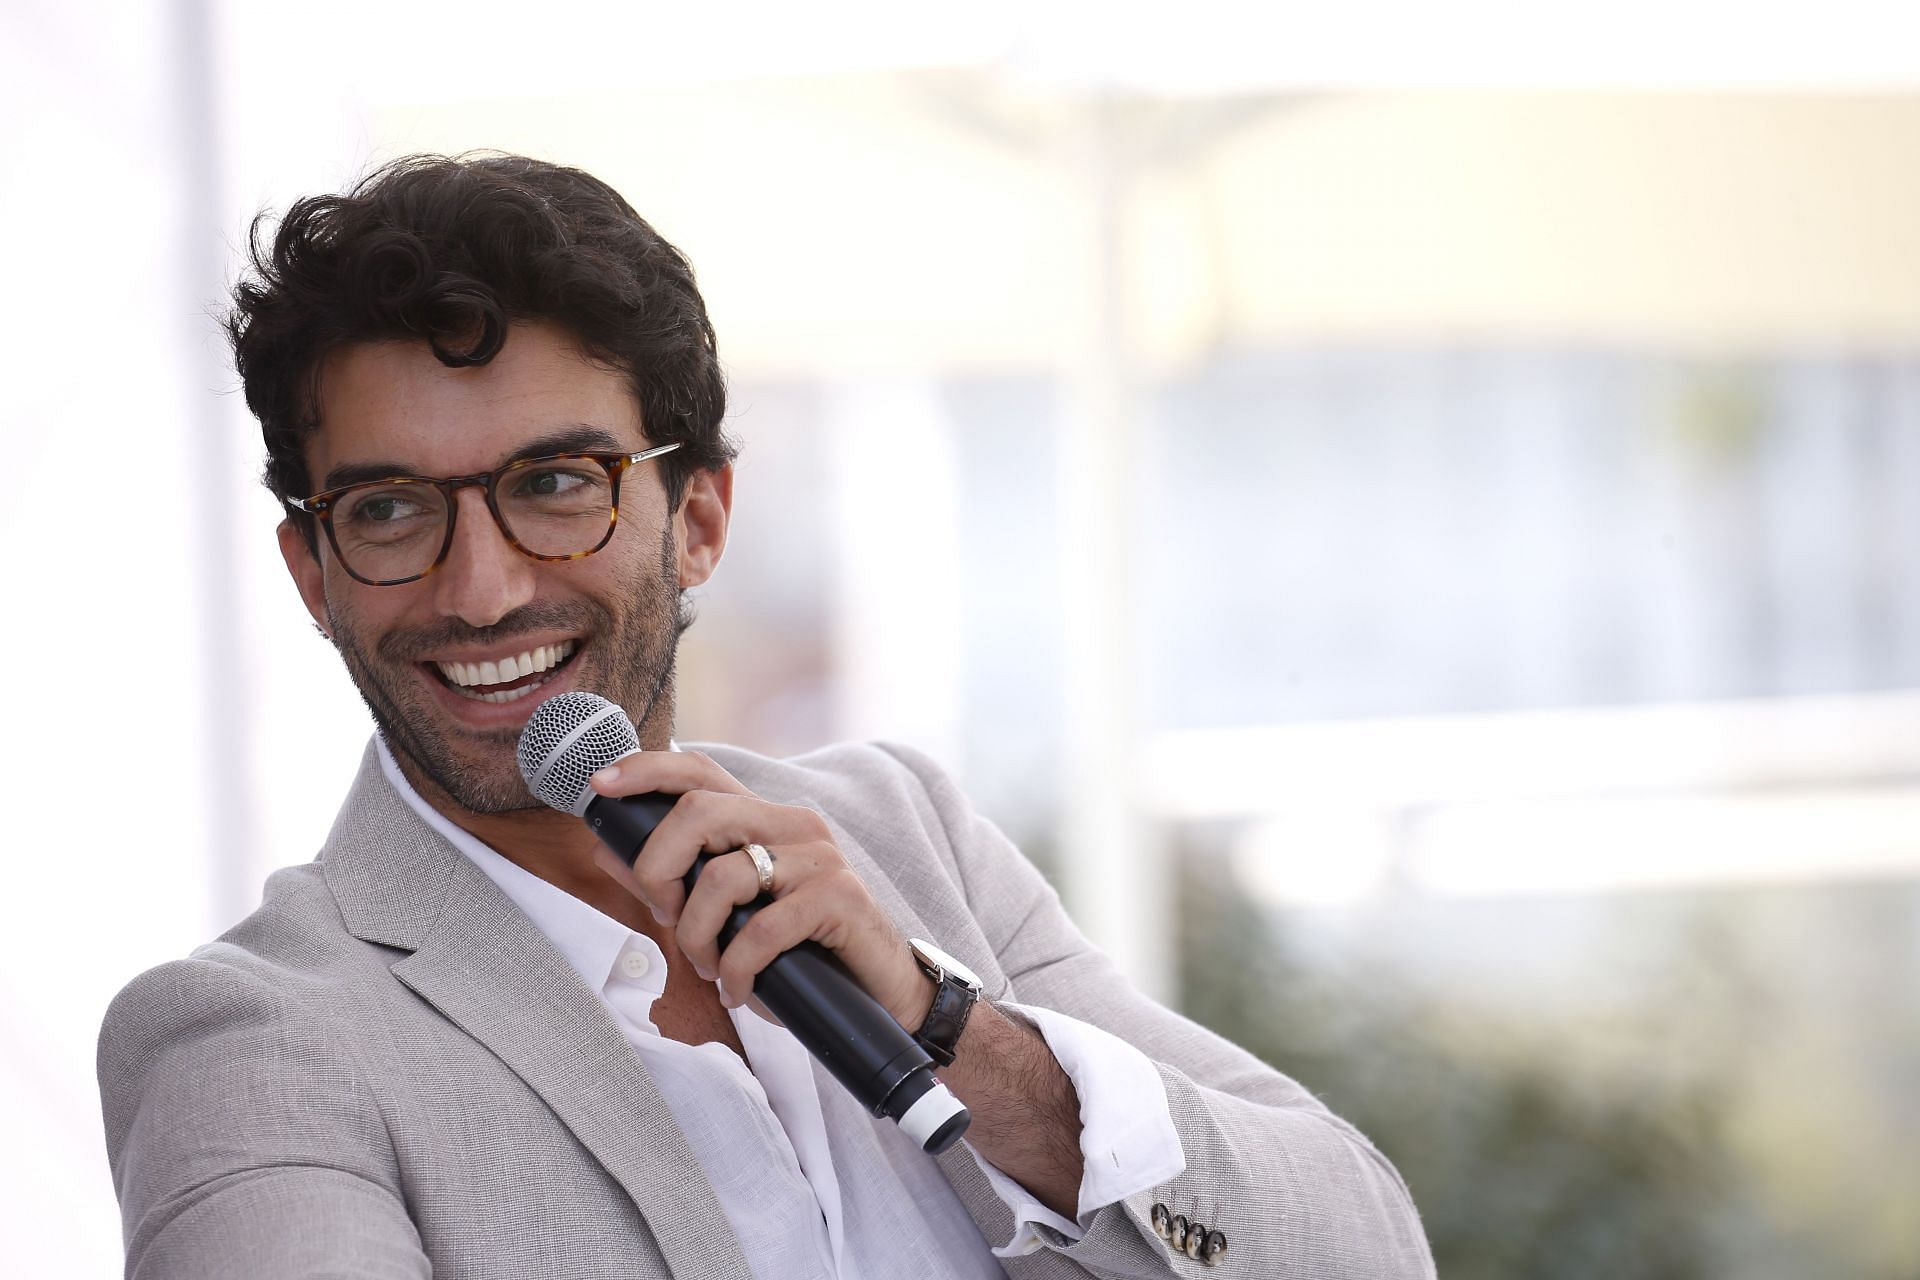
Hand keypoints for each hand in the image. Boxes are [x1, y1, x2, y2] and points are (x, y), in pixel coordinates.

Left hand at [585, 751, 933, 1028]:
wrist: (882, 996)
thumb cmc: (800, 955)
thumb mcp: (727, 921)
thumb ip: (669, 882)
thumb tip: (605, 848)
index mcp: (763, 820)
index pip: (701, 771)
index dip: (646, 769)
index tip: (601, 784)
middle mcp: (792, 824)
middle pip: (698, 812)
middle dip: (659, 870)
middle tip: (667, 919)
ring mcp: (818, 857)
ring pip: (722, 876)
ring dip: (698, 936)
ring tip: (711, 968)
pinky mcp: (839, 896)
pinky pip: (760, 929)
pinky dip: (736, 969)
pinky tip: (739, 990)